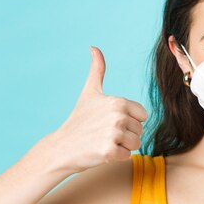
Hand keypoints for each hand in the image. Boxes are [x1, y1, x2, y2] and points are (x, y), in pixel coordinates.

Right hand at [52, 46, 148, 172]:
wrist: (61, 147)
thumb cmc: (78, 120)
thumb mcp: (89, 92)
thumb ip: (97, 70)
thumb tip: (94, 47)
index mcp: (118, 101)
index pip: (142, 116)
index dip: (129, 120)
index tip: (110, 121)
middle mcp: (118, 116)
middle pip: (140, 130)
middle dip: (125, 135)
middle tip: (104, 133)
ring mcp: (113, 133)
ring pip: (136, 144)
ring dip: (122, 146)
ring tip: (103, 141)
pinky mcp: (109, 151)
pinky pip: (127, 156)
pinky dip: (116, 156)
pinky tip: (101, 151)